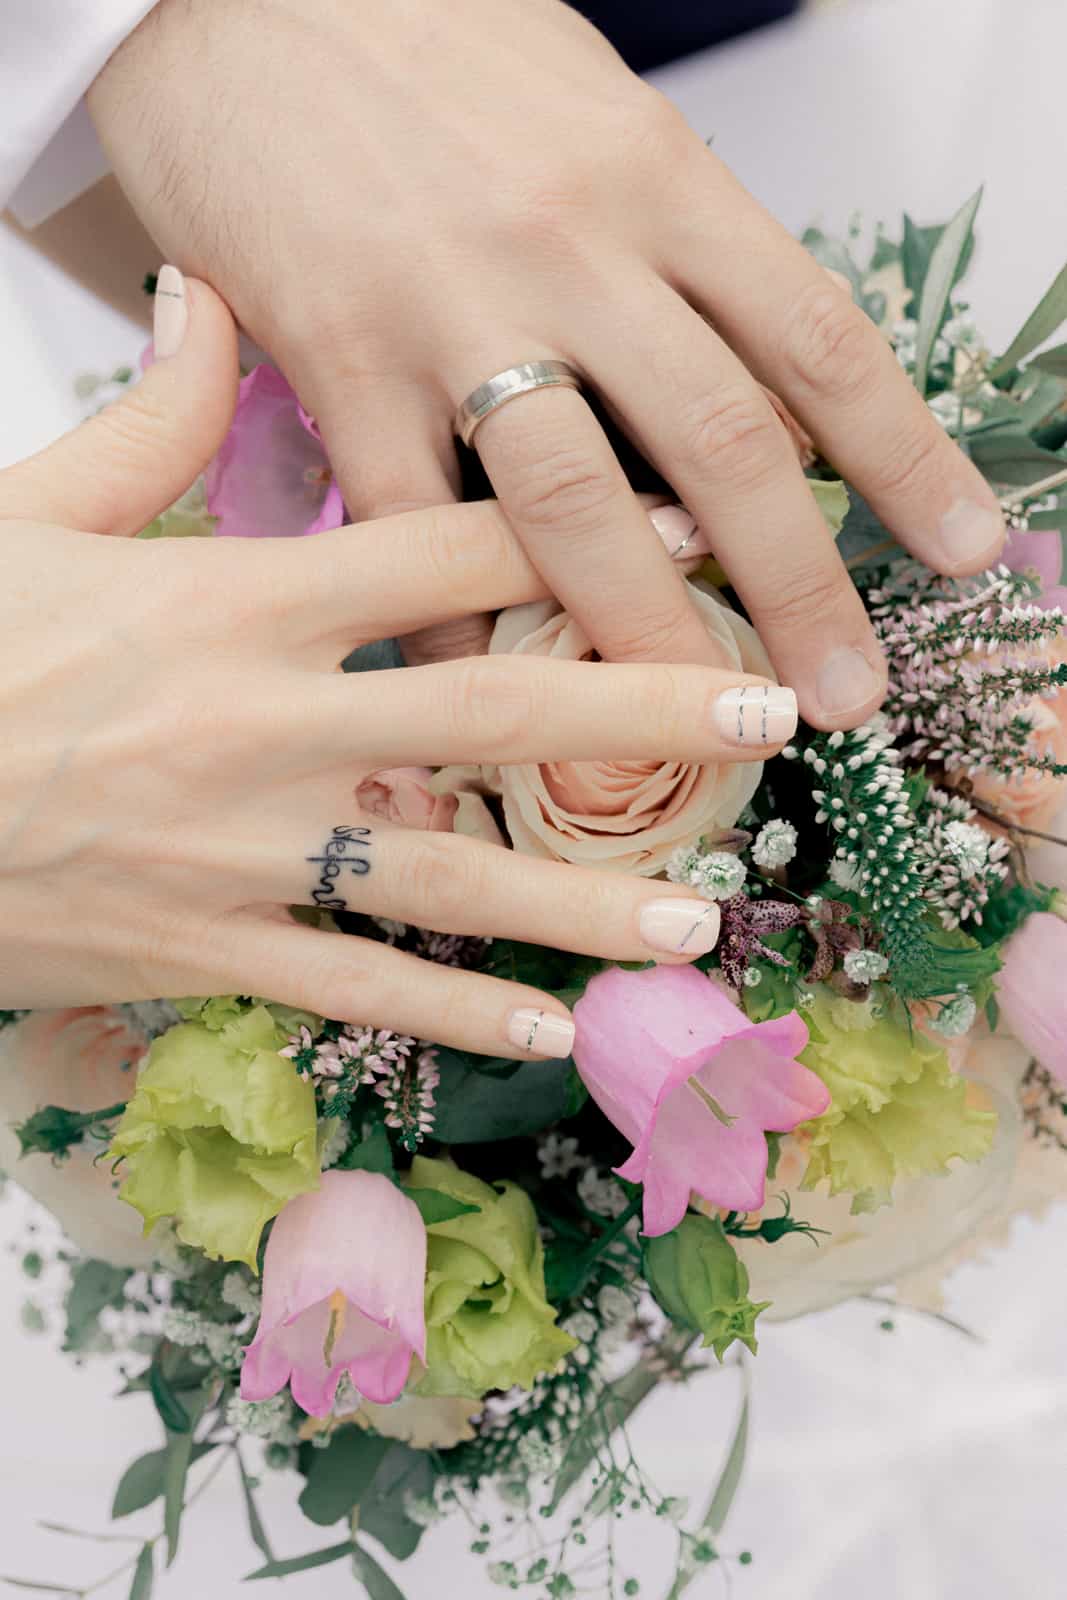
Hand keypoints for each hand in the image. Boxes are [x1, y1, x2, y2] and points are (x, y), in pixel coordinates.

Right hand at [0, 277, 791, 1057]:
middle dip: (637, 712)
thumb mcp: (27, 510)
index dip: (573, 526)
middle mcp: (259, 730)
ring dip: (585, 908)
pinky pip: (353, 991)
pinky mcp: (202, 953)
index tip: (687, 528)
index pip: (437, 549)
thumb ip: (151, 419)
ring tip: (700, 923)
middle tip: (764, 716)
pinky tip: (552, 1031)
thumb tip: (209, 295)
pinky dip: (456, 1018)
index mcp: (227, 603)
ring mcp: (238, 856)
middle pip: (486, 719)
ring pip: (447, 886)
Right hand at [89, 0, 1004, 726]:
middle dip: (800, 585)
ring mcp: (450, 306)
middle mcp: (570, 244)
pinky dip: (454, 616)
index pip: (816, 336)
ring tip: (704, 722)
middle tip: (847, 691)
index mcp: (655, 174)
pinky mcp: (335, 354)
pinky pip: (410, 520)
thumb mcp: (591, 111)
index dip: (904, 456)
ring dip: (650, 630)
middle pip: (721, 442)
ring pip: (578, 502)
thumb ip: (671, 245)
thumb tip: (754, 388)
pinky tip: (497, 683)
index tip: (960, 548)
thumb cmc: (427, 45)